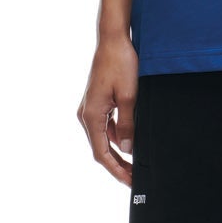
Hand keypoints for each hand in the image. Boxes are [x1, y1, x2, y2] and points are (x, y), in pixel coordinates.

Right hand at [76, 36, 139, 188]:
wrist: (113, 40)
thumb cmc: (120, 64)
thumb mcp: (130, 98)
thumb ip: (128, 126)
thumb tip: (128, 150)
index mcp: (91, 116)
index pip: (101, 153)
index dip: (116, 170)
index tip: (129, 181)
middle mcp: (86, 115)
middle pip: (101, 149)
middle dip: (118, 165)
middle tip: (134, 178)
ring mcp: (90, 109)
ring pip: (103, 139)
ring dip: (118, 152)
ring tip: (135, 164)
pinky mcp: (96, 103)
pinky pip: (106, 127)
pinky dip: (117, 137)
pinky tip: (131, 141)